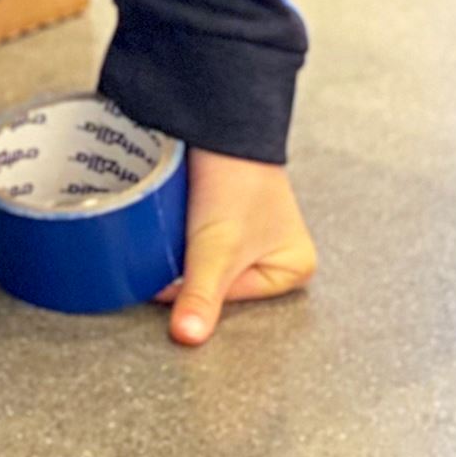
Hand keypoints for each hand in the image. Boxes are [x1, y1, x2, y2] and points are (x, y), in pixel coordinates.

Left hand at [156, 147, 317, 344]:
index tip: (162, 277)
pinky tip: (168, 223)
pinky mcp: (227, 207)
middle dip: (188, 271)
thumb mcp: (217, 248)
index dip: (191, 290)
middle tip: (165, 250)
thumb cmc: (238, 180)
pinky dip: (181, 232)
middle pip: (216, 279)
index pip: (229, 300)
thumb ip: (202, 295)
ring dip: (181, 252)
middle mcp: (276, 252)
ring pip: (203, 257)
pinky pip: (198, 233)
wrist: (222, 119)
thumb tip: (188, 337)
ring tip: (166, 234)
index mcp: (293, 270)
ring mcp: (251, 229)